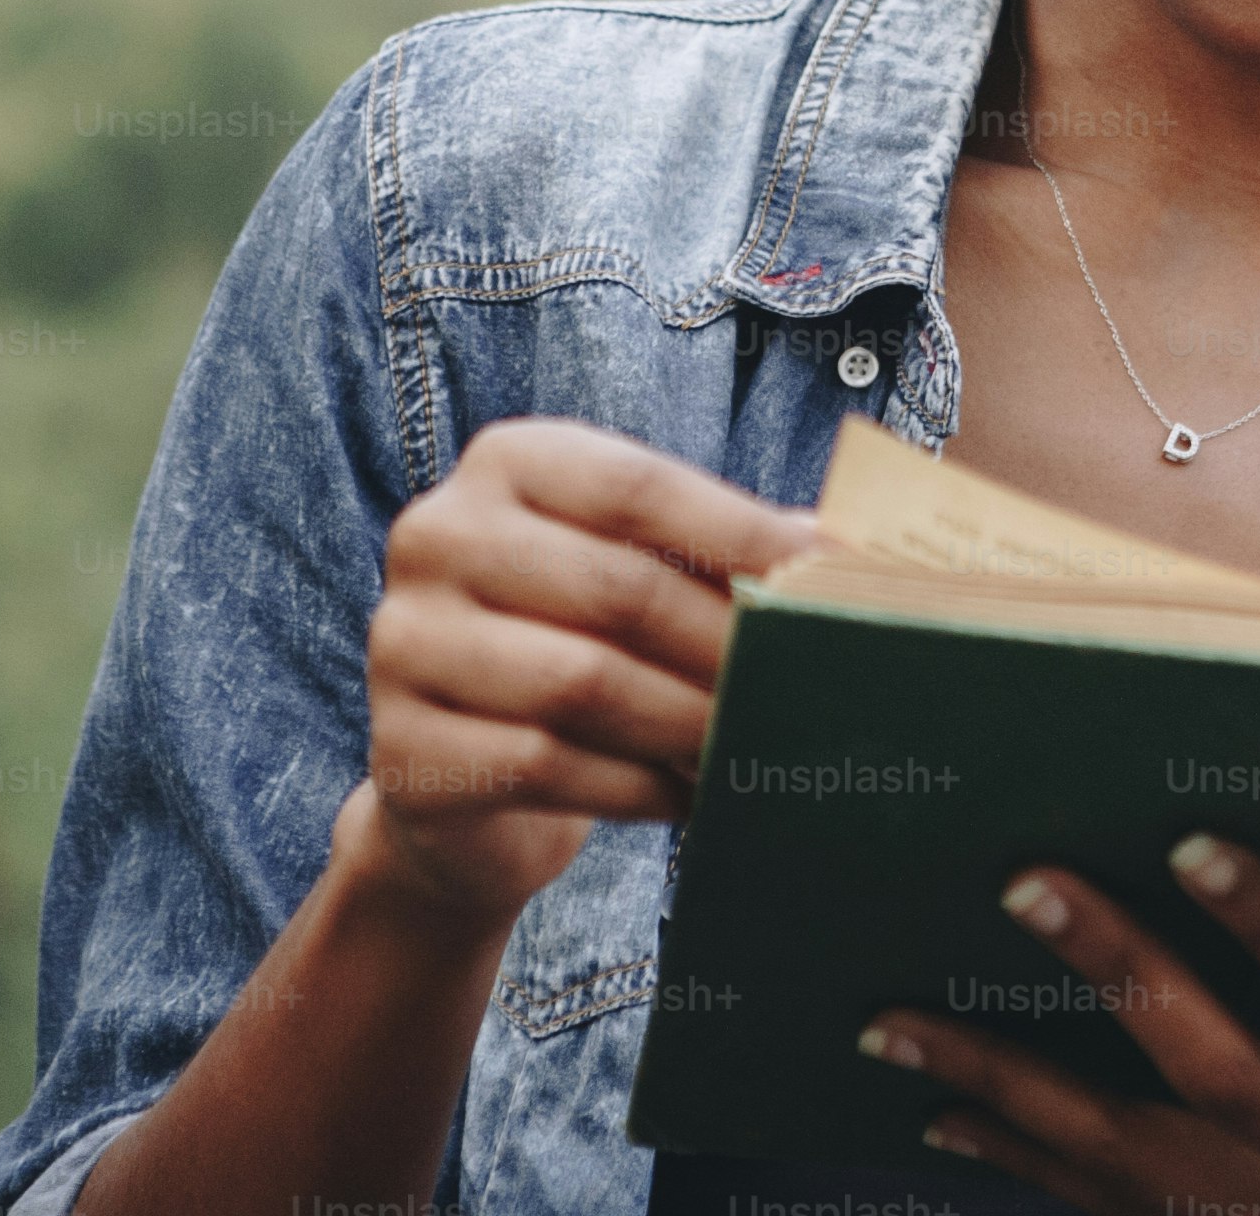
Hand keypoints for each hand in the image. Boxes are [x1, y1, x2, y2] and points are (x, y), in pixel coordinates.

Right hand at [338, 416, 821, 929]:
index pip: (636, 487)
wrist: (462, 782)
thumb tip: (857, 548)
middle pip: (616, 590)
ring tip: (758, 745)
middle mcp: (436, 536)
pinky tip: (690, 796)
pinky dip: (637, 785)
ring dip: (691, 723)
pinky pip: (545, 765)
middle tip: (806, 684)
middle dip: (726, 645)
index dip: (741, 531)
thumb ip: (724, 549)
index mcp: (505, 463)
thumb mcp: (635, 572)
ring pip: (583, 685)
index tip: (832, 572)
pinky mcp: (403, 750)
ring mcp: (404, 643)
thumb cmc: (577, 648)